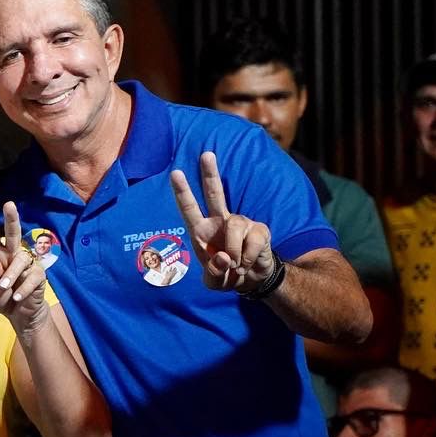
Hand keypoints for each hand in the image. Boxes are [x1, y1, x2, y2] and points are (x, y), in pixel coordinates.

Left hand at [0, 202, 48, 333]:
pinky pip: (32, 277)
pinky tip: (17, 296)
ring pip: (20, 259)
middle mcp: (12, 255)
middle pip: (13, 234)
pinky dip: (22, 288)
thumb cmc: (1, 298)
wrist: (19, 314)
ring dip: (11, 274)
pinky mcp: (39, 274)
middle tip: (9, 204)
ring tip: (4, 287)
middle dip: (11, 219)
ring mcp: (27, 264)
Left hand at [170, 152, 274, 291]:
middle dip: (210, 174)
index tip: (176, 172)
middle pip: (214, 193)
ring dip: (234, 251)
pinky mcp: (259, 230)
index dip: (182, 191)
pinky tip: (248, 263)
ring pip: (234, 225)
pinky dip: (248, 257)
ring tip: (236, 265)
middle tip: (206, 154)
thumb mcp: (213, 282)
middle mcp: (219, 221)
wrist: (251, 280)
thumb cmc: (225, 275)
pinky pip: (253, 239)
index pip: (189, 208)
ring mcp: (241, 222)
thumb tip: (224, 257)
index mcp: (201, 231)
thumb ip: (213, 274)